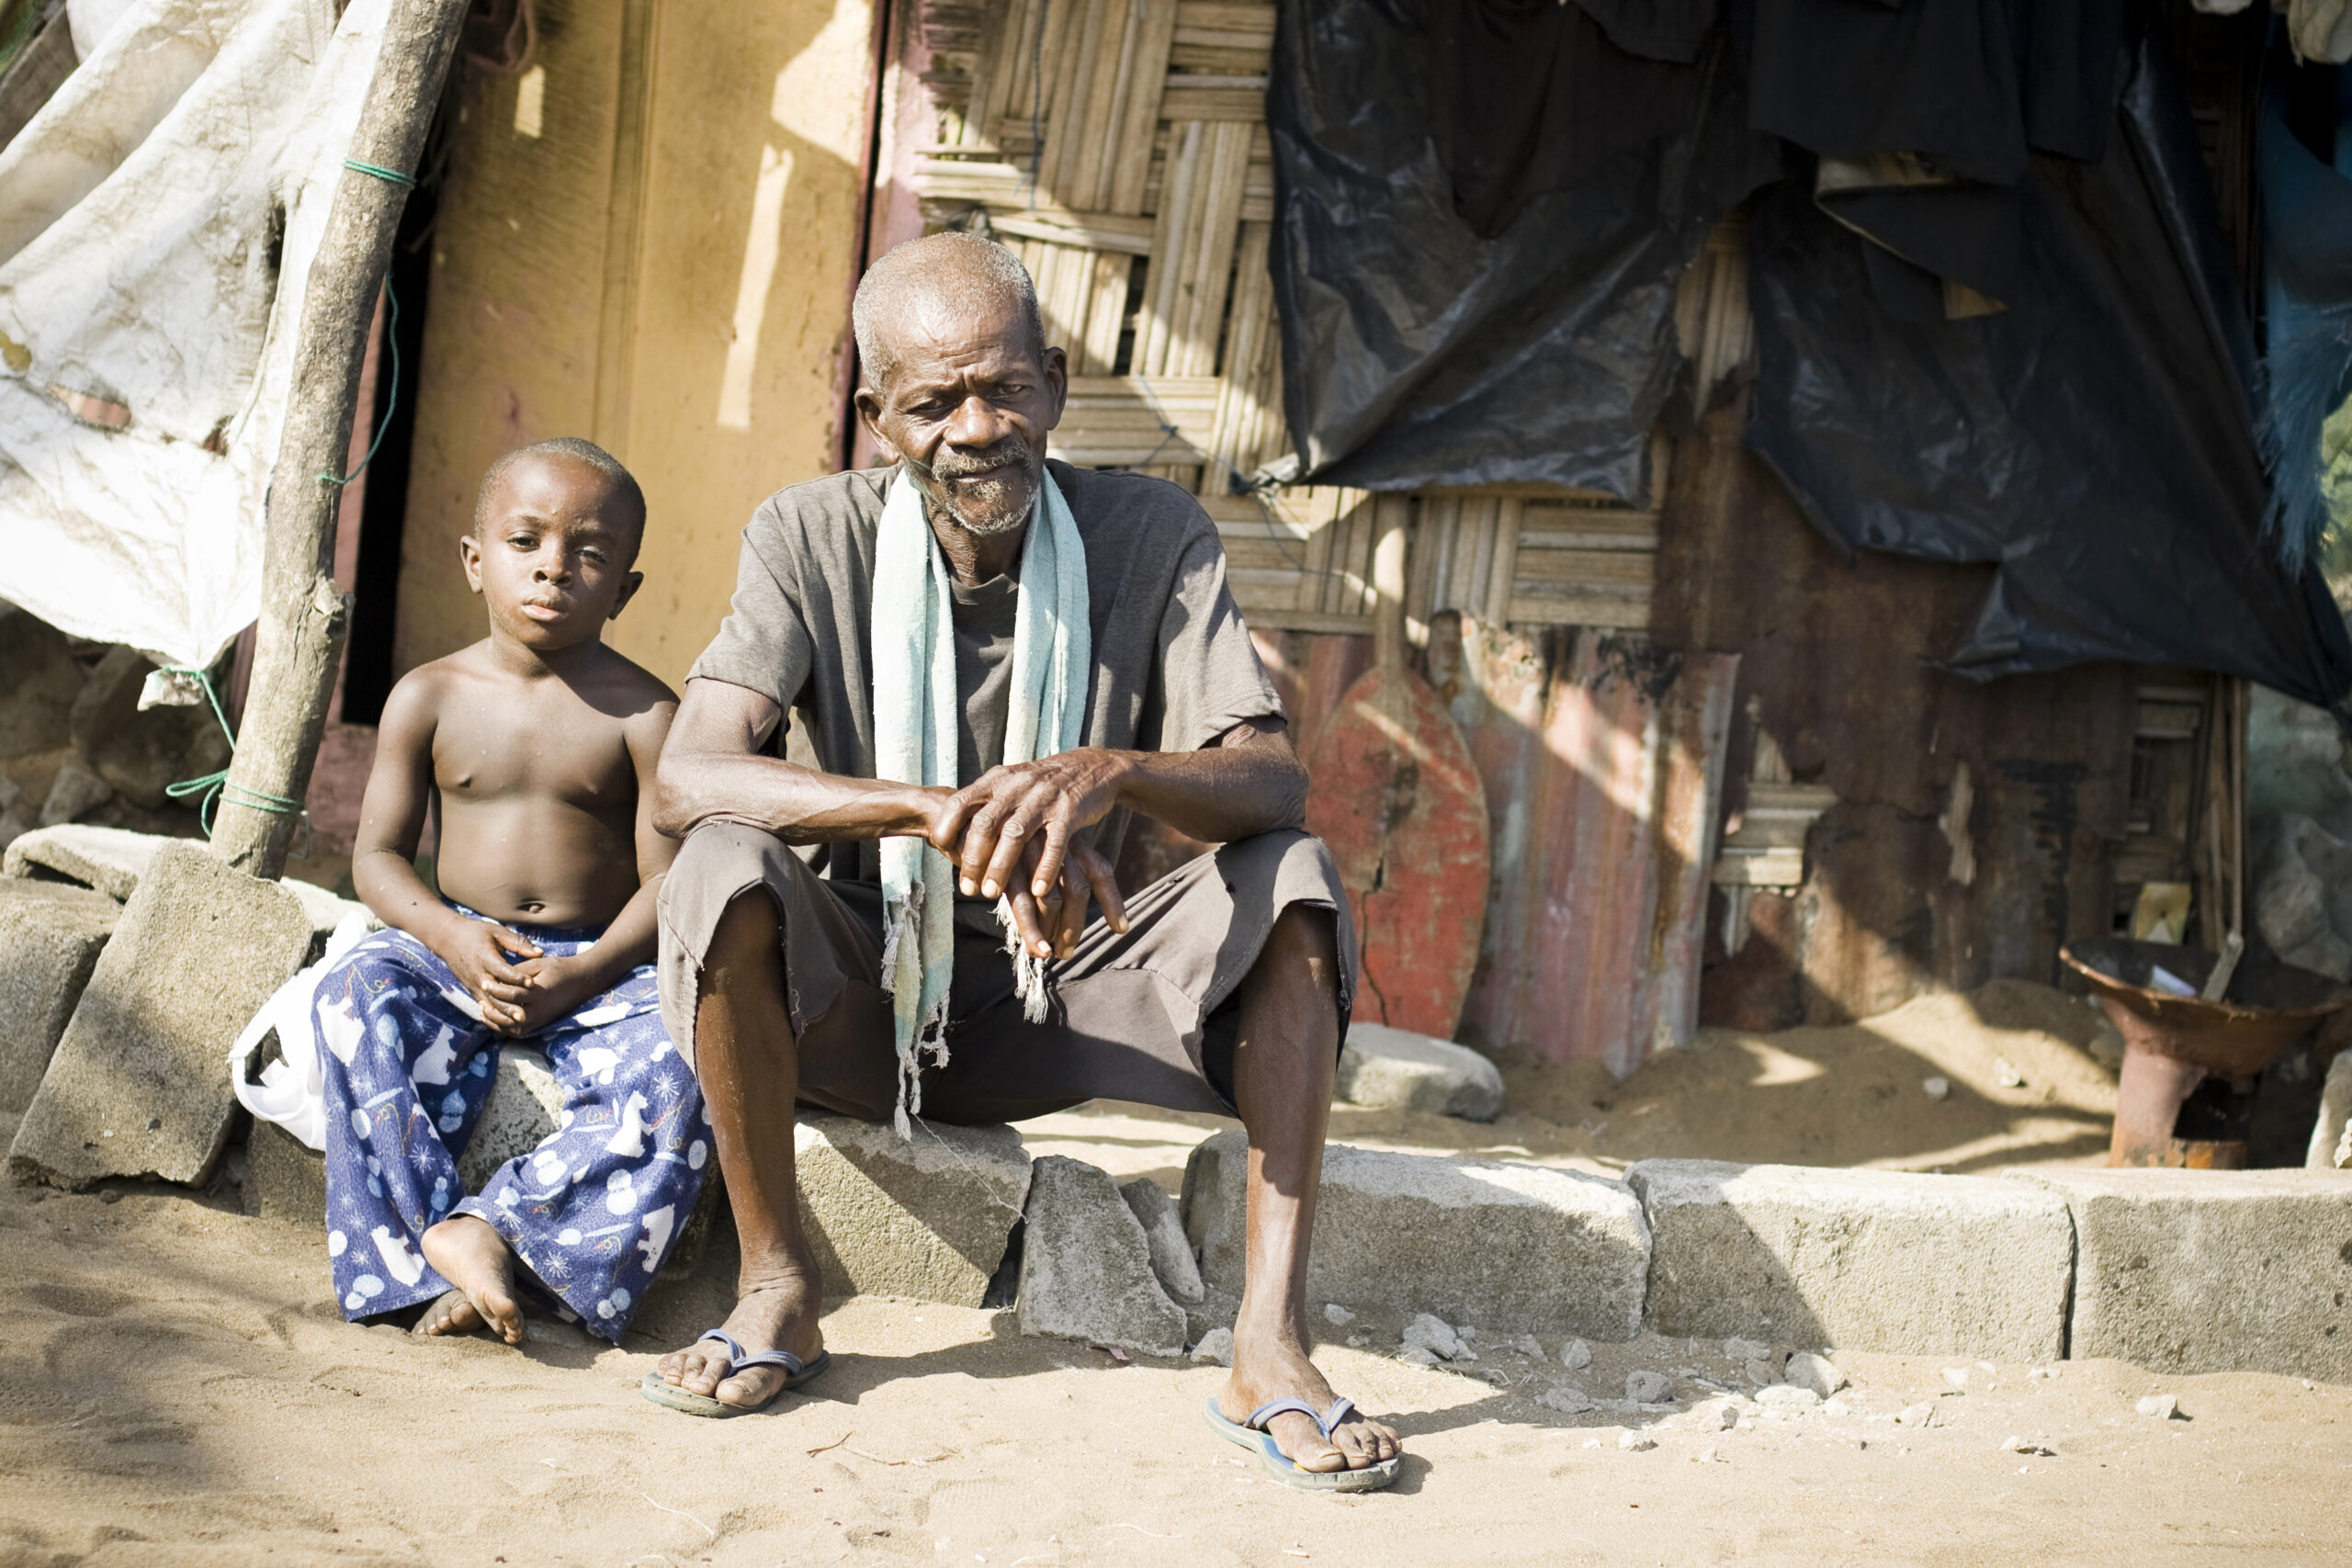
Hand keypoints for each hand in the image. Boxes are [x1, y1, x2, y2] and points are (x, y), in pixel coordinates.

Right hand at [428, 917, 542, 1028]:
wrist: (448, 939)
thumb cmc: (476, 933)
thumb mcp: (497, 931)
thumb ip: (518, 942)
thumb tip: (540, 952)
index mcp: (484, 957)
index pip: (502, 970)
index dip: (516, 977)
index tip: (532, 983)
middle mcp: (478, 974)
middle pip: (495, 993)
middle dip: (509, 1004)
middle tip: (525, 1015)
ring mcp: (473, 984)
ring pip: (489, 1002)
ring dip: (504, 1013)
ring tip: (519, 1022)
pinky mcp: (472, 990)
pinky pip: (484, 1004)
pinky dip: (495, 1014)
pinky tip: (508, 1022)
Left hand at [494, 951, 599, 1035]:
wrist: (583, 980)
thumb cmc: (560, 968)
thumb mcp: (540, 964)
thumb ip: (519, 971)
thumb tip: (499, 978)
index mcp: (539, 993)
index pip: (513, 995)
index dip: (496, 990)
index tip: (484, 983)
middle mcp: (540, 1010)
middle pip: (510, 1015)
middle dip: (493, 1008)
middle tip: (480, 999)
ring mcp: (541, 1019)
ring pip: (514, 1028)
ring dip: (497, 1022)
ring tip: (484, 1011)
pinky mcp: (541, 1023)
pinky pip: (520, 1032)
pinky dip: (505, 1028)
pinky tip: (495, 1020)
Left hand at [933, 749, 1130, 904]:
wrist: (1092, 767)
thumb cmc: (1042, 784)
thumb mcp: (1010, 783)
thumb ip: (985, 803)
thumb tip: (950, 828)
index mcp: (998, 780)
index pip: (962, 801)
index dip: (947, 824)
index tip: (938, 847)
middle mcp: (1017, 787)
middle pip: (986, 824)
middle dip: (973, 859)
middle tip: (967, 889)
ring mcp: (1044, 799)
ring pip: (1016, 835)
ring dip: (1001, 867)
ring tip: (991, 894)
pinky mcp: (1069, 812)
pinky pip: (1055, 843)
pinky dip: (1045, 868)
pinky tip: (1037, 891)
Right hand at [996, 833, 1127, 959]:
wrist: (963, 816)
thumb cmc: (1003, 840)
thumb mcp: (1035, 849)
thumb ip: (1054, 875)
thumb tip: (1061, 915)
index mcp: (1068, 841)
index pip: (1100, 871)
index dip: (1113, 902)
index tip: (1121, 929)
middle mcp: (1054, 846)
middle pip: (1078, 889)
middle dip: (1076, 926)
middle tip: (1066, 953)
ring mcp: (1030, 856)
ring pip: (1053, 900)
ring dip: (1054, 932)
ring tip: (1048, 954)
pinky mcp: (1006, 868)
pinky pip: (1024, 904)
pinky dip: (1033, 931)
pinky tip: (1037, 950)